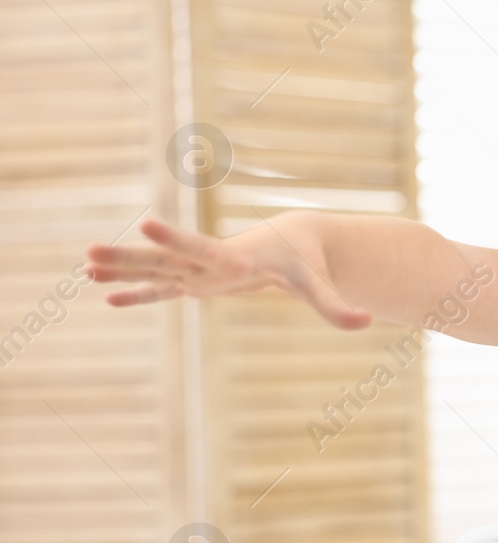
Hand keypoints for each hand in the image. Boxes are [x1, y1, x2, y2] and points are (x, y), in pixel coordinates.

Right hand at [86, 216, 371, 328]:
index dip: (173, 239)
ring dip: (122, 270)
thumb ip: (337, 306)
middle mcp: (210, 263)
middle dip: (128, 257)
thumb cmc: (309, 261)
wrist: (298, 241)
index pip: (199, 248)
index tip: (144, 223)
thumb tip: (367, 320)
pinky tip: (107, 297)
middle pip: (164, 259)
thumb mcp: (320, 284)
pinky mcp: (199, 282)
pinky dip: (137, 293)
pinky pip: (162, 288)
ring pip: (156, 270)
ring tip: (84, 267)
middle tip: (89, 252)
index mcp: (234, 260)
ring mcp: (201, 272)